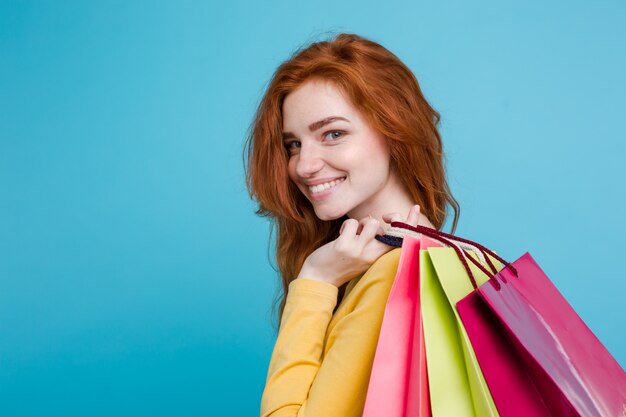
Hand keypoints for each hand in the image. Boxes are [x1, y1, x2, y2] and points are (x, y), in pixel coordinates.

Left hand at [297, 205, 421, 286]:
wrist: (319, 278)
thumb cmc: (342, 262)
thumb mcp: (363, 254)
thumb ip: (373, 240)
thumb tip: (375, 218)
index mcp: (380, 257)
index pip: (402, 240)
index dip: (412, 223)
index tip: (416, 208)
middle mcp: (373, 255)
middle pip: (393, 229)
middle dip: (392, 216)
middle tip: (383, 217)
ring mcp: (359, 251)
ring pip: (372, 222)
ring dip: (363, 222)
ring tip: (354, 231)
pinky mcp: (344, 246)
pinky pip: (352, 223)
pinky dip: (346, 225)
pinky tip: (341, 235)